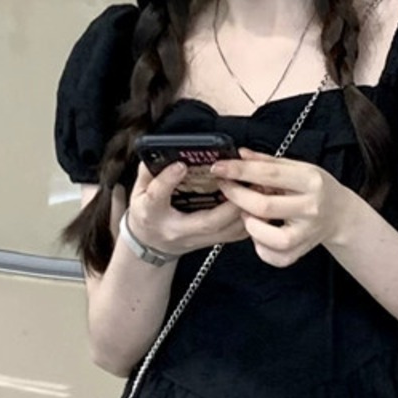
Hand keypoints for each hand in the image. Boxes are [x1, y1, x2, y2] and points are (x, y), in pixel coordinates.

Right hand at [114, 160, 249, 256]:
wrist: (153, 245)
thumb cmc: (148, 215)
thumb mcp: (139, 193)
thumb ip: (147, 172)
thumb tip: (161, 151)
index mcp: (152, 214)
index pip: (157, 198)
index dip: (167, 181)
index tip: (180, 164)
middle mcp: (179, 231)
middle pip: (209, 222)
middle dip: (230, 200)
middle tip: (242, 176)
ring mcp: (199, 240)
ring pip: (229, 231)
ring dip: (247, 209)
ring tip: (258, 186)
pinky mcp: (214, 241)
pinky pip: (238, 234)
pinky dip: (252, 217)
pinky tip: (258, 200)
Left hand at [209, 148, 356, 266]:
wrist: (340, 214)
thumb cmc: (315, 188)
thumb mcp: (298, 167)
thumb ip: (268, 162)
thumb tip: (240, 154)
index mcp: (311, 181)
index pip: (269, 174)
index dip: (239, 171)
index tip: (219, 167)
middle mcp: (311, 207)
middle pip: (264, 206)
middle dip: (237, 196)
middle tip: (225, 188)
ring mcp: (307, 232)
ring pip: (271, 237)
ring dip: (250, 225)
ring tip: (247, 214)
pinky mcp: (302, 251)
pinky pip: (275, 256)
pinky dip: (261, 248)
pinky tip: (259, 234)